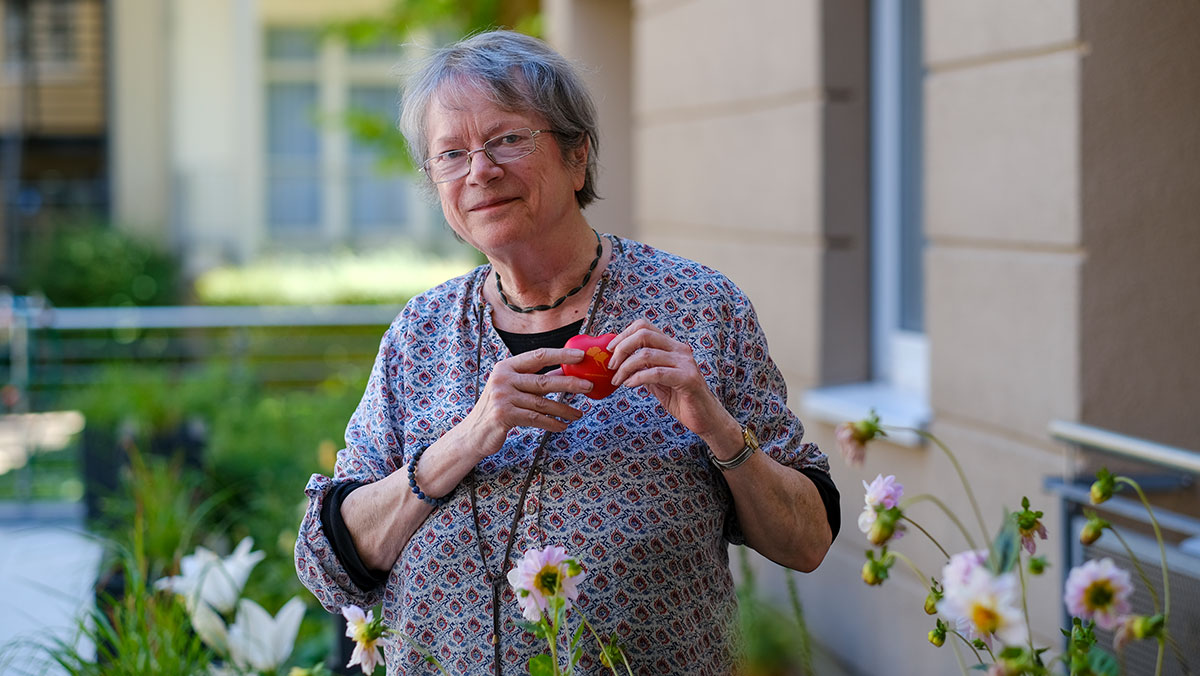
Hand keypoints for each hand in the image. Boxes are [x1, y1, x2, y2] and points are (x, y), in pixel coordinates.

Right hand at [464, 347, 593, 457]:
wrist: (474, 433)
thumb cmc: (498, 408)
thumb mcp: (514, 388)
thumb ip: (536, 379)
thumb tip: (565, 372)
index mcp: (506, 366)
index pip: (538, 356)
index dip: (561, 355)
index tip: (581, 356)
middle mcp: (502, 378)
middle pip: (543, 380)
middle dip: (569, 384)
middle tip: (588, 386)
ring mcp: (502, 397)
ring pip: (542, 403)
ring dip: (563, 410)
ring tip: (578, 414)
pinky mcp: (503, 415)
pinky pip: (535, 419)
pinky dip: (552, 423)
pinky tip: (562, 426)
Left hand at [606, 319, 734, 441]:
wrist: (705, 418)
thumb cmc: (682, 400)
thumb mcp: (657, 382)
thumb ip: (643, 369)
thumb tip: (620, 363)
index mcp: (672, 347)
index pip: (644, 326)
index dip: (623, 335)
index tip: (610, 350)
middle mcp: (679, 350)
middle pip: (644, 334)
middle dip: (622, 348)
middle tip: (611, 365)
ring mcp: (685, 362)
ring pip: (646, 354)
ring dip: (626, 368)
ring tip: (618, 380)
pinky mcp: (687, 378)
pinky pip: (656, 373)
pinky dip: (637, 378)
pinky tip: (630, 385)